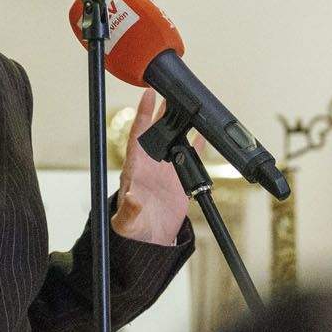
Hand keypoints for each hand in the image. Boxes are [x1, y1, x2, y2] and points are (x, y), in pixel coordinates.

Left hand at [111, 87, 189, 245]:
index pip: (137, 135)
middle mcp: (150, 165)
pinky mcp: (178, 180)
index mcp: (135, 169)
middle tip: (170, 89)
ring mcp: (164, 171)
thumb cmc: (132, 229)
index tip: (146, 94)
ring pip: (172, 141)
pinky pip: (189, 157)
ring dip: (178, 123)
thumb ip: (130, 210)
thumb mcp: (128, 220)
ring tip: (186, 104)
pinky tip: (202, 131)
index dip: (142, 115)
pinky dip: (196, 144)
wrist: (148, 242)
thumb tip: (133, 199)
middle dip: (162, 110)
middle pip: (156, 131)